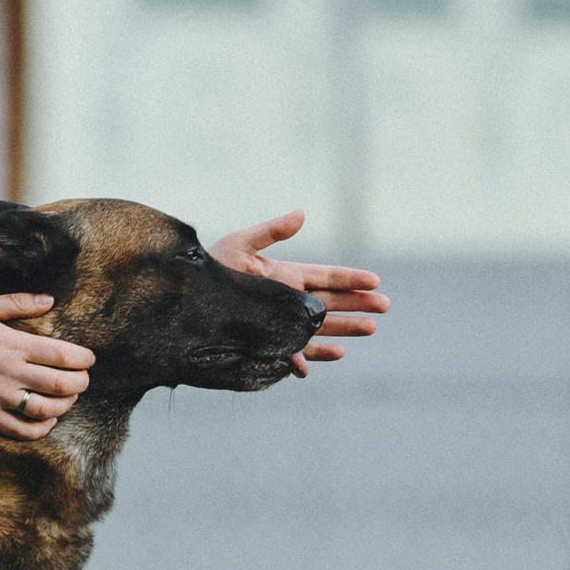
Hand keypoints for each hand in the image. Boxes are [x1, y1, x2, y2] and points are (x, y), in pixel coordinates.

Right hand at [0, 294, 95, 440]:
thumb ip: (18, 302)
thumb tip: (50, 299)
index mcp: (12, 344)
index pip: (62, 355)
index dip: (84, 359)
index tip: (89, 358)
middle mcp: (9, 373)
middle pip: (62, 385)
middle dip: (81, 383)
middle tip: (83, 379)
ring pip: (46, 409)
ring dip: (66, 405)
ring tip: (68, 398)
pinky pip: (20, 431)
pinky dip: (40, 429)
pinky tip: (47, 420)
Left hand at [208, 211, 389, 376]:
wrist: (184, 301)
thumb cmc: (210, 269)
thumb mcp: (239, 245)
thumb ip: (271, 232)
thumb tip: (302, 214)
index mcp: (284, 276)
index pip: (325, 277)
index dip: (350, 279)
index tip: (375, 281)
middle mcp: (286, 301)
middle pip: (330, 303)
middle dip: (357, 304)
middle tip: (385, 307)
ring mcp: (278, 324)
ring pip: (319, 328)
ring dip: (344, 329)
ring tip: (370, 329)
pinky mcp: (266, 344)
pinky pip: (294, 352)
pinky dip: (313, 355)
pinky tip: (334, 355)